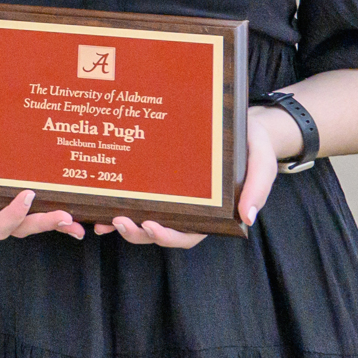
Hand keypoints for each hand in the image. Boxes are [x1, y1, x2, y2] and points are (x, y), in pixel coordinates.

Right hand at [0, 106, 85, 241]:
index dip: (14, 215)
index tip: (28, 194)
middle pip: (20, 227)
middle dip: (43, 224)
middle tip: (66, 216)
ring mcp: (4, 200)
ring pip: (32, 220)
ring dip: (54, 223)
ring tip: (77, 222)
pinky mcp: (15, 188)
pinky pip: (37, 204)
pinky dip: (55, 209)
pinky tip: (76, 210)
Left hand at [94, 104, 286, 246]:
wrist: (242, 122)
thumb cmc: (253, 147)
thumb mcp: (261, 165)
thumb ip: (256, 190)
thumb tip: (247, 217)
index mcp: (210, 213)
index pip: (186, 234)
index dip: (167, 236)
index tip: (151, 226)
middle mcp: (185, 208)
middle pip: (157, 230)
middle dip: (137, 232)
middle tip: (119, 221)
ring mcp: (167, 194)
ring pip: (140, 216)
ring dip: (120, 222)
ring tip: (103, 218)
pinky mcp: (155, 177)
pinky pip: (134, 192)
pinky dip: (115, 198)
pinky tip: (96, 197)